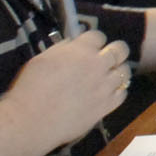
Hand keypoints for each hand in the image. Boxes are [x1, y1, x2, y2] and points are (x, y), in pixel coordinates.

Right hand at [0, 29, 132, 155]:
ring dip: (117, 71)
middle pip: (119, 50)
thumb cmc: (31, 87)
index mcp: (80, 50)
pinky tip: (108, 93)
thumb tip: (73, 46)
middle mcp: (97, 65)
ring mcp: (105, 86)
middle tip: (107, 58)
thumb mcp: (43, 59)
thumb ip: (62, 50)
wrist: (33, 119)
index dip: (94, 41)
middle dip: (115, 51)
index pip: (98, 36)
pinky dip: (117, 91)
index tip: (90, 47)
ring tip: (108, 76)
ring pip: (124, 71)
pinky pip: (122, 94)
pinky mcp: (107, 106)